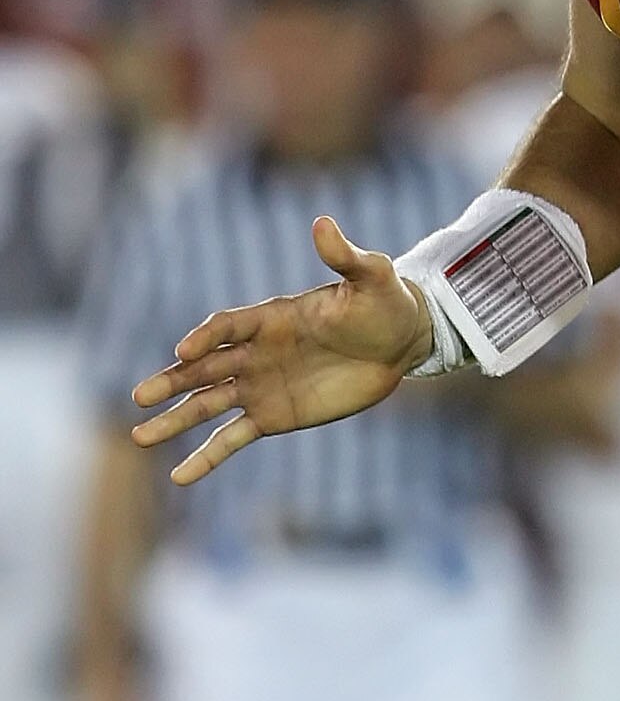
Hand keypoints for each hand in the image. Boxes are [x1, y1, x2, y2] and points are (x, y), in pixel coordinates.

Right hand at [130, 217, 434, 484]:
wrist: (399, 343)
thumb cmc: (384, 303)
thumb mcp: (370, 277)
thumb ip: (344, 257)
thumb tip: (322, 223)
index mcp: (270, 317)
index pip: (226, 326)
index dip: (205, 337)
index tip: (185, 350)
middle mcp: (255, 352)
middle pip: (203, 366)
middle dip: (172, 381)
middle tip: (139, 397)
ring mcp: (259, 385)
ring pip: (207, 403)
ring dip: (175, 419)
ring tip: (140, 437)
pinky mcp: (272, 417)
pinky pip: (231, 438)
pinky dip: (206, 456)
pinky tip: (180, 476)